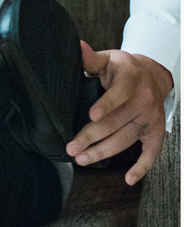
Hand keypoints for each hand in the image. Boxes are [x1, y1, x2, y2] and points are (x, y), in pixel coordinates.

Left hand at [66, 42, 173, 184]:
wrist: (154, 75)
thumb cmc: (124, 69)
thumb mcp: (109, 59)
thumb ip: (92, 58)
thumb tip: (77, 47)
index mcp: (130, 80)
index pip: (118, 95)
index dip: (105, 105)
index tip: (91, 115)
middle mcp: (143, 101)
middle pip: (116, 123)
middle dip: (92, 137)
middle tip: (72, 148)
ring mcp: (150, 119)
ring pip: (125, 140)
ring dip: (103, 152)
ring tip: (82, 159)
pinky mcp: (155, 132)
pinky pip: (151, 153)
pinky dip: (142, 167)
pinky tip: (129, 178)